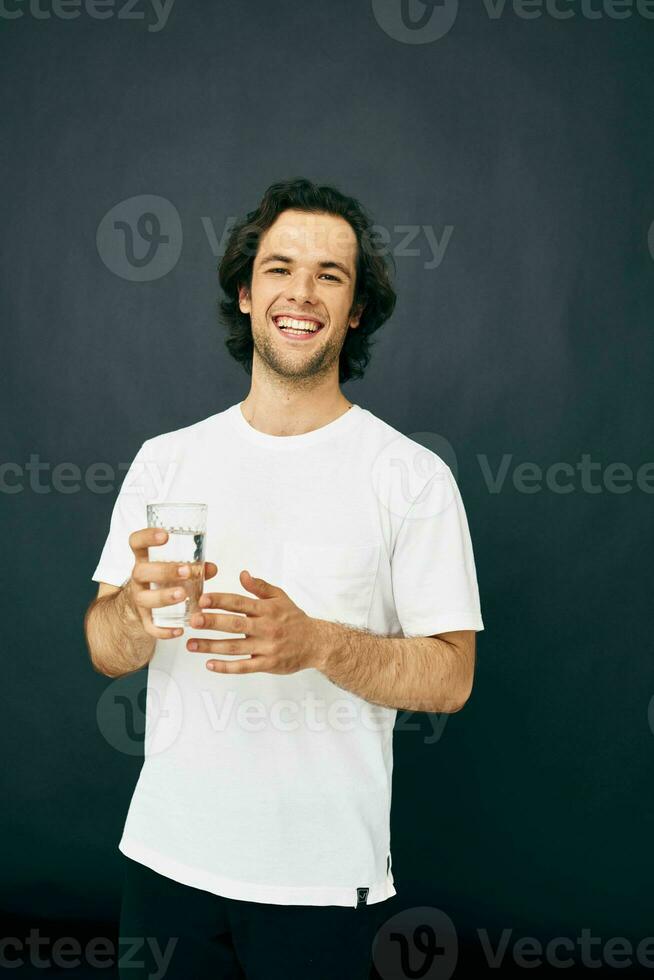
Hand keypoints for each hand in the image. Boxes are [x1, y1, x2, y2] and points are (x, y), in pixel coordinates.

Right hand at [124, 527, 217, 639]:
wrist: (137, 607)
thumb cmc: (161, 581)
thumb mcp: (173, 570)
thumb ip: (193, 567)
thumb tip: (212, 567)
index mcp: (144, 560)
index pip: (136, 542)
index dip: (147, 537)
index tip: (165, 535)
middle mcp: (138, 579)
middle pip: (140, 571)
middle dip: (163, 571)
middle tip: (185, 571)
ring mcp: (138, 599)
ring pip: (143, 599)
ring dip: (163, 597)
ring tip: (183, 595)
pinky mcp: (143, 620)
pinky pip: (149, 627)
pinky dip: (163, 631)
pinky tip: (179, 630)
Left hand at [185, 570, 325, 673]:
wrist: (316, 643)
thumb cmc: (295, 619)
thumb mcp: (280, 597)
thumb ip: (260, 587)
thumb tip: (242, 574)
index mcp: (267, 609)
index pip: (240, 602)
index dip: (221, 601)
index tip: (203, 600)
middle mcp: (266, 627)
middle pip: (235, 624)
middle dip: (212, 622)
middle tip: (193, 621)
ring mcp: (266, 647)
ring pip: (235, 647)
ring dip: (211, 646)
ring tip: (192, 644)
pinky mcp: (267, 664)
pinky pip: (244, 667)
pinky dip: (226, 667)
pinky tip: (209, 664)